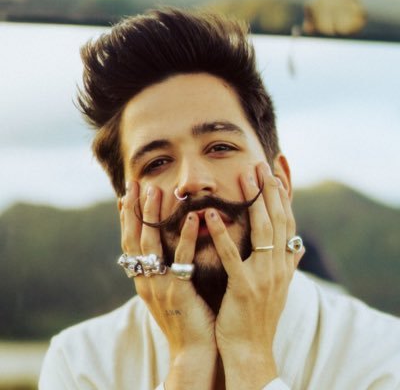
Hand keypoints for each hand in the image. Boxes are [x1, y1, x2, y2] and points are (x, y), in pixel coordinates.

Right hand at [120, 182, 216, 388]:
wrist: (194, 351)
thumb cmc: (186, 317)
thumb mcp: (169, 290)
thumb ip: (166, 267)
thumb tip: (165, 247)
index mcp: (143, 279)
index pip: (131, 242)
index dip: (128, 218)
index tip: (126, 194)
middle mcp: (145, 280)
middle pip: (135, 238)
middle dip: (134, 210)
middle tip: (135, 184)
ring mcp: (159, 286)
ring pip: (151, 245)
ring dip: (153, 217)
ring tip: (156, 191)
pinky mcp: (178, 292)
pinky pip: (181, 260)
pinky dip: (184, 238)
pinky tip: (192, 218)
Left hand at [204, 161, 303, 388]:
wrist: (251, 349)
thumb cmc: (259, 314)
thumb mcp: (278, 286)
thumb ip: (287, 264)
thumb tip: (297, 247)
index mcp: (284, 263)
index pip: (287, 220)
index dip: (284, 194)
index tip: (278, 169)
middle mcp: (279, 265)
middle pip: (278, 219)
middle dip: (271, 189)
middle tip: (261, 163)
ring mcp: (264, 276)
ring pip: (263, 230)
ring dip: (254, 201)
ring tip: (245, 175)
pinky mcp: (244, 288)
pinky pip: (232, 256)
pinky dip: (223, 234)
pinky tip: (211, 214)